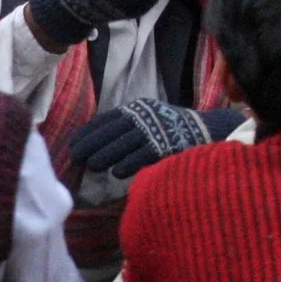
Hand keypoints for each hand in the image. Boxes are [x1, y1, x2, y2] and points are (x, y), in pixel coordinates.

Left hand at [68, 100, 243, 178]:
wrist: (208, 130)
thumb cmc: (172, 130)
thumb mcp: (148, 120)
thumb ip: (126, 130)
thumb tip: (97, 147)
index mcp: (138, 108)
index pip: (106, 119)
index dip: (88, 131)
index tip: (73, 143)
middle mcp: (145, 116)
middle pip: (111, 131)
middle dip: (91, 144)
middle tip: (75, 157)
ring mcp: (156, 130)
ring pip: (124, 143)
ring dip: (105, 154)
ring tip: (91, 165)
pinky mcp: (166, 145)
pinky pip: (142, 155)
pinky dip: (128, 164)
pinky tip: (116, 173)